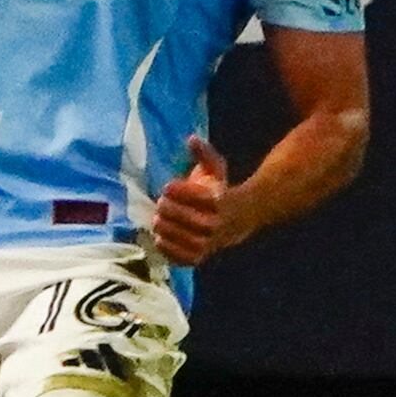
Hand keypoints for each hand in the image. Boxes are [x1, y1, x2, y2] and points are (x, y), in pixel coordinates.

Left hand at [151, 135, 229, 263]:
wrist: (238, 220)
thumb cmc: (221, 190)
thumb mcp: (216, 170)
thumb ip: (204, 154)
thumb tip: (191, 138)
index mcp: (223, 202)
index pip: (202, 199)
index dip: (182, 193)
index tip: (167, 186)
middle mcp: (219, 225)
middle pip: (194, 221)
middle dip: (173, 211)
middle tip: (160, 203)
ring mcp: (211, 243)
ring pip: (189, 240)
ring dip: (169, 230)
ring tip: (157, 219)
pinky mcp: (202, 257)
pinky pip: (186, 258)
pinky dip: (171, 251)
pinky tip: (159, 238)